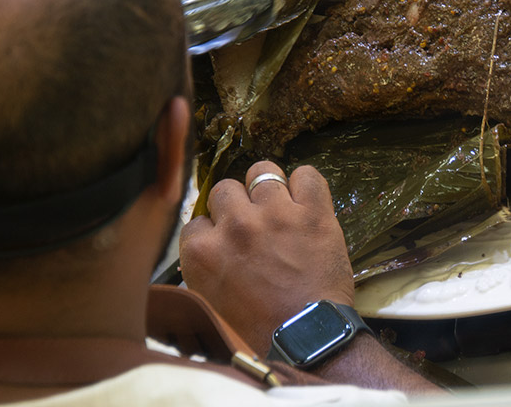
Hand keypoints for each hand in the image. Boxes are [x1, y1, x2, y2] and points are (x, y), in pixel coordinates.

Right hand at [178, 161, 355, 355]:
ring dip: (267, 187)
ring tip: (278, 205)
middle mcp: (235, 226)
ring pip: (262, 172)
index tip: (226, 242)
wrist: (307, 339)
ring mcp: (276, 214)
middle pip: (224, 189)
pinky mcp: (313, 213)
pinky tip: (305, 199)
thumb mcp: (209, 303)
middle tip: (251, 224)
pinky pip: (307, 174)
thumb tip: (204, 247)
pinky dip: (305, 183)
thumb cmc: (258, 331)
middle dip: (236, 205)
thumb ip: (202, 268)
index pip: (196, 221)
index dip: (213, 230)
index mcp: (203, 252)